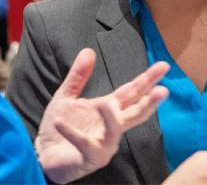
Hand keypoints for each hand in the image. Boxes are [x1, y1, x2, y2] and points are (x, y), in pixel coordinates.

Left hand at [36, 48, 168, 183]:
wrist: (43, 155)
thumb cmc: (58, 127)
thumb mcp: (67, 95)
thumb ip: (79, 75)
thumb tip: (89, 50)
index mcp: (108, 108)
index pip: (132, 91)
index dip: (147, 79)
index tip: (164, 66)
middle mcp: (111, 127)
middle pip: (135, 112)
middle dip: (150, 101)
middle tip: (163, 90)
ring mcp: (103, 143)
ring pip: (115, 130)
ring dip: (111, 117)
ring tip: (105, 103)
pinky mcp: (89, 157)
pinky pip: (84, 143)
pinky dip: (72, 132)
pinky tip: (60, 122)